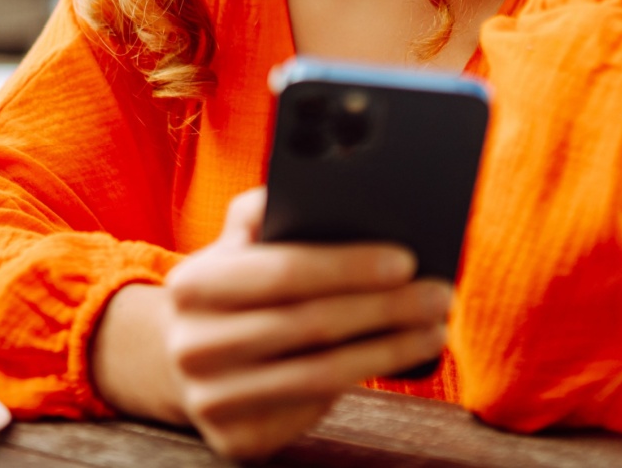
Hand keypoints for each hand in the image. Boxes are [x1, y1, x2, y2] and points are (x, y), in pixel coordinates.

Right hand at [93, 189, 451, 461]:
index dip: (348, 266)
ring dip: (389, 349)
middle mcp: (193, 347)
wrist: (182, 359)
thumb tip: (328, 183)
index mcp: (192, 286)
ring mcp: (212, 399)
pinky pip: (313, 410)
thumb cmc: (231, 287)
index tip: (406, 259)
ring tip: (433, 328)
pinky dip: (361, 382)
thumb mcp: (235, 242)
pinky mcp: (236, 439)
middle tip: (439, 294)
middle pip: (311, 326)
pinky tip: (397, 358)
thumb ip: (267, 210)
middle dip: (386, 308)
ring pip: (322, 374)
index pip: (283, 272)